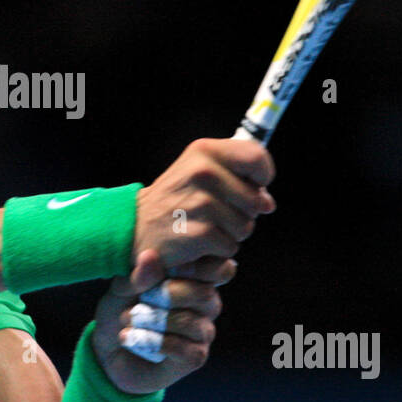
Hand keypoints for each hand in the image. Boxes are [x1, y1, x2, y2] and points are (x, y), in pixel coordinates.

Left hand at [90, 248, 236, 394]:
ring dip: (154, 321)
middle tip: (140, 301)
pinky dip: (155, 342)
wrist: (110, 352)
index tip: (159, 273)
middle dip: (167, 296)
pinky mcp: (196, 356)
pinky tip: (132, 338)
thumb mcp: (122, 290)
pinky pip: (185, 349)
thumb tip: (150, 256)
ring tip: (127, 321)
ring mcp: (203, 330)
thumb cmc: (120, 312)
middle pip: (204, 295)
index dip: (187, 269)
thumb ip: (138, 275)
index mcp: (193, 278)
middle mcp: (205, 303)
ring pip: (191, 323)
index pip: (210, 268)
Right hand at [133, 138, 274, 271]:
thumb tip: (267, 202)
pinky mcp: (200, 233)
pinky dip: (218, 250)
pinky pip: (230, 247)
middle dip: (243, 212)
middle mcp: (203, 172)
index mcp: (205, 151)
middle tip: (213, 212)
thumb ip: (236, 175)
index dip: (262, 176)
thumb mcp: (198, 170)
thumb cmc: (174, 200)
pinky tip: (196, 242)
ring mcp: (201, 203)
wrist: (135, 227)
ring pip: (246, 227)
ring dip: (230, 233)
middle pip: (256, 200)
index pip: (257, 158)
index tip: (253, 186)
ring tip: (202, 226)